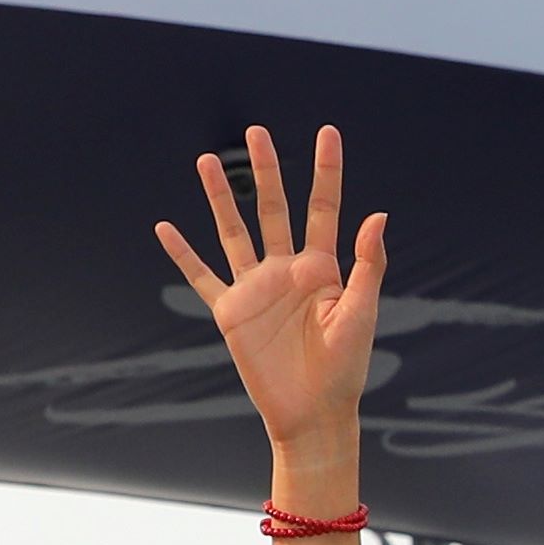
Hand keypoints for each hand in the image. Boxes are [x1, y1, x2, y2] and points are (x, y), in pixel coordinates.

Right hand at [157, 121, 386, 490]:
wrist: (313, 412)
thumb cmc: (346, 367)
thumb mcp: (361, 312)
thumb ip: (368, 264)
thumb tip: (378, 214)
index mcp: (323, 266)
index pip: (323, 207)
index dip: (327, 170)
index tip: (328, 132)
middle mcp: (286, 270)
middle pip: (273, 208)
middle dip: (266, 170)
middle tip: (256, 133)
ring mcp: (256, 288)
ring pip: (234, 232)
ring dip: (219, 198)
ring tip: (205, 161)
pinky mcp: (232, 313)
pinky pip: (203, 278)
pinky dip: (183, 255)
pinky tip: (165, 228)